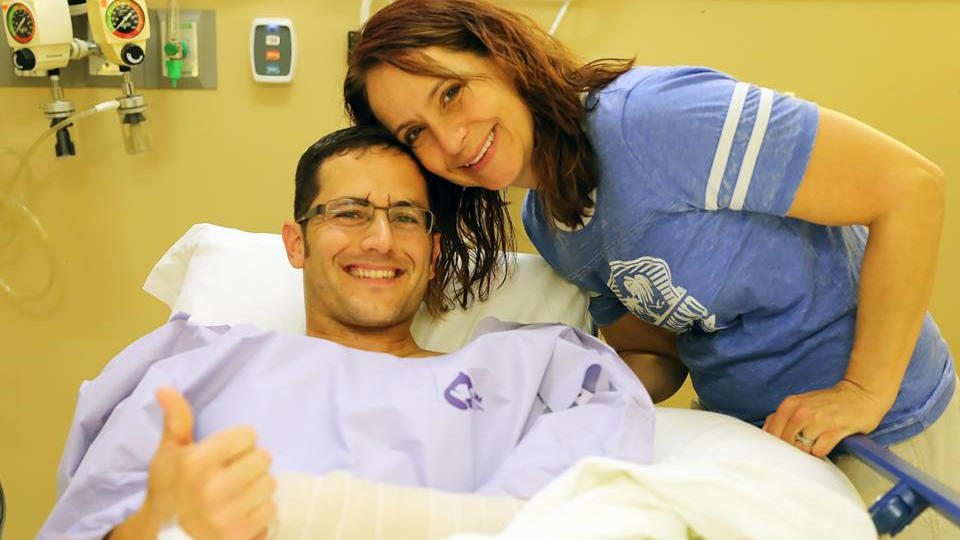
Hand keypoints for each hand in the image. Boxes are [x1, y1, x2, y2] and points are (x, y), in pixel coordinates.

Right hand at [144, 387, 276, 539]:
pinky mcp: (240, 536)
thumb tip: (165, 387)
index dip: (239, 442)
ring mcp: (227, 515)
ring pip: (270, 484)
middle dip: (251, 464)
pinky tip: (238, 514)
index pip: (248, 436)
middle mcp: (212, 489)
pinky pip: (270, 511)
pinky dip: (259, 512)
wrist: (161, 539)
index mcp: (196, 463)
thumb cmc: (168, 490)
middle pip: (264, 458)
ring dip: (257, 488)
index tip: (226, 453)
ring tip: (235, 494)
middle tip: (232, 474)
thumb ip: (176, 420)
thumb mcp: (169, 453)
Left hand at [762, 379, 892, 457]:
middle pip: (785, 442)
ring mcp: (819, 421)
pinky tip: (825, 444)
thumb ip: (781, 415)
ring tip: (814, 444)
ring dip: (806, 451)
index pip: (772, 432)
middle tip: (800, 448)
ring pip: (801, 448)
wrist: (860, 394)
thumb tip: (766, 430)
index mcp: (790, 405)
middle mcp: (802, 412)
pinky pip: (819, 451)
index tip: (779, 450)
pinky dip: (820, 452)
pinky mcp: (836, 430)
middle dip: (791, 449)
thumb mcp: (800, 403)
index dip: (775, 444)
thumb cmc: (827, 402)